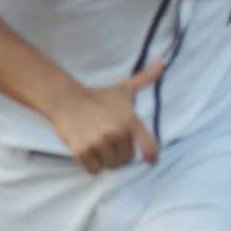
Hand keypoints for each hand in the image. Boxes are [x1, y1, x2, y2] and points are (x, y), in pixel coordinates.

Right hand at [46, 60, 164, 173]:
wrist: (66, 99)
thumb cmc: (99, 96)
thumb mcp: (124, 89)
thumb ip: (145, 78)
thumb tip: (163, 61)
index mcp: (130, 120)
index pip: (149, 147)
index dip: (151, 157)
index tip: (149, 161)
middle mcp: (116, 132)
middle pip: (126, 160)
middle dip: (119, 154)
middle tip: (109, 140)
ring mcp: (98, 142)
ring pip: (111, 166)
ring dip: (105, 160)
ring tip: (98, 144)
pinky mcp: (82, 150)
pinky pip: (94, 170)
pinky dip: (91, 165)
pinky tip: (88, 150)